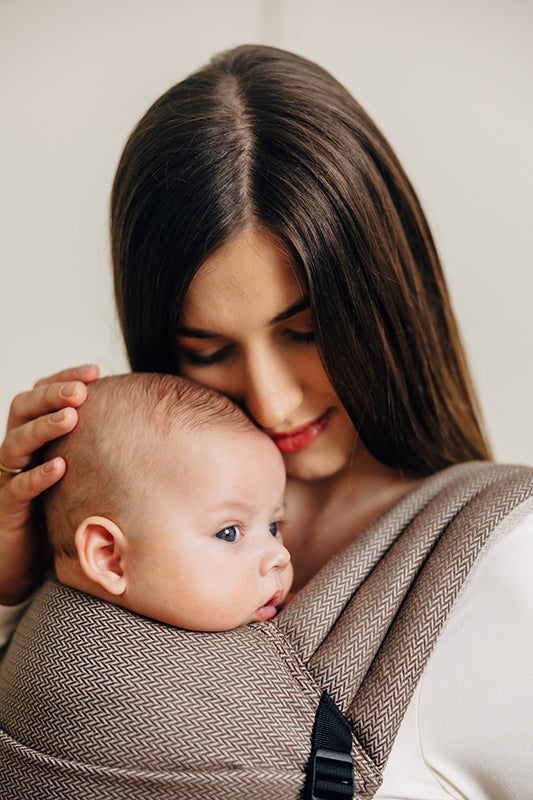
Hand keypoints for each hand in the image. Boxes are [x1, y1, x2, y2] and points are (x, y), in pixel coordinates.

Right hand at [0, 364, 98, 604]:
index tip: (96, 370)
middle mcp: (18, 450)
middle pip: (22, 408)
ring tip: (71, 417)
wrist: (25, 557)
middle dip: (52, 394)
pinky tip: (60, 467)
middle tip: (81, 390)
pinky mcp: (8, 509)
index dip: (64, 377)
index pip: (40, 392)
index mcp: (33, 434)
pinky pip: (17, 488)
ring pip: (15, 442)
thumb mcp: (80, 469)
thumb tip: (153, 421)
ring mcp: (9, 477)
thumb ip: (101, 444)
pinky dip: (37, 475)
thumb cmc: (58, 506)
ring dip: (44, 427)